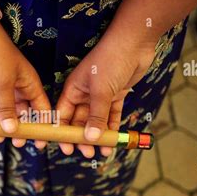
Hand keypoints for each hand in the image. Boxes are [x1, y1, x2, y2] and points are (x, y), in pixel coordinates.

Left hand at [0, 22, 50, 148]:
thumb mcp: (3, 82)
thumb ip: (7, 107)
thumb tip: (12, 130)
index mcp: (31, 84)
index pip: (42, 108)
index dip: (44, 125)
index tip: (42, 141)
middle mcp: (20, 88)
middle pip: (25, 113)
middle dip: (23, 128)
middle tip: (19, 143)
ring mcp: (5, 89)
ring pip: (8, 113)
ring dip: (6, 126)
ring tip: (2, 139)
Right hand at [56, 34, 156, 157]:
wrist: (135, 42)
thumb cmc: (110, 60)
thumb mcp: (101, 91)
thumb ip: (95, 116)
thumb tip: (90, 139)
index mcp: (73, 89)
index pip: (62, 115)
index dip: (62, 132)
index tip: (66, 148)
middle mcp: (84, 94)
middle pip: (79, 121)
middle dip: (82, 138)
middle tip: (86, 153)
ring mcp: (100, 95)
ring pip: (96, 121)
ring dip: (98, 136)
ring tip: (101, 152)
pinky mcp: (116, 94)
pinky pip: (111, 115)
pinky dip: (112, 128)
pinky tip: (113, 141)